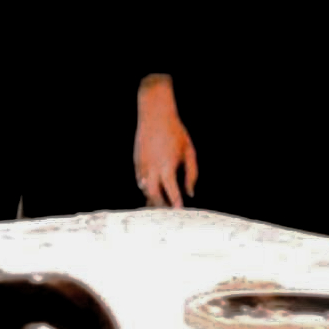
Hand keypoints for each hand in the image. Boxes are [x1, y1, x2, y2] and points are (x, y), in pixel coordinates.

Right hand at [134, 75, 197, 208]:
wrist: (155, 114)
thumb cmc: (176, 132)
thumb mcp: (189, 152)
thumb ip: (191, 174)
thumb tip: (191, 192)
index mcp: (167, 167)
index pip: (171, 192)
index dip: (176, 204)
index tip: (180, 213)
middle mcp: (152, 168)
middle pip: (153, 194)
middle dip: (160, 206)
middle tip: (169, 215)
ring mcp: (142, 164)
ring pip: (144, 188)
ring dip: (151, 198)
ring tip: (158, 207)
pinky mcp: (136, 160)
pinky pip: (140, 179)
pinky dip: (145, 186)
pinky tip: (151, 191)